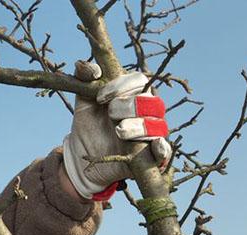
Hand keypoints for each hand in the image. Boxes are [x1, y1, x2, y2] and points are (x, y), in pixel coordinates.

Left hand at [62, 61, 170, 199]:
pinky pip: (165, 152)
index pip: (139, 81)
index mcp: (133, 96)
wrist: (83, 157)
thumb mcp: (83, 104)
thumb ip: (84, 81)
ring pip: (158, 125)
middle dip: (130, 106)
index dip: (121, 86)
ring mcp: (150, 135)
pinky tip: (155, 145)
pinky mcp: (150, 157)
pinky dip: (162, 148)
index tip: (100, 98)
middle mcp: (145, 114)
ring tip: (119, 131)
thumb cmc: (89, 127)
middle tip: (110, 114)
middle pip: (151, 102)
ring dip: (139, 126)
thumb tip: (82, 65)